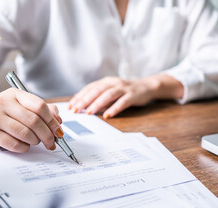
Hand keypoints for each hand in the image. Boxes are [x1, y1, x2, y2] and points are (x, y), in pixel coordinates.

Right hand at [0, 88, 62, 152]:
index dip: (52, 120)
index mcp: (15, 94)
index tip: (58, 130)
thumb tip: (58, 120)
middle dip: (47, 134)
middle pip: (34, 121)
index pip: (39, 106)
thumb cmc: (4, 111)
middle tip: (51, 141)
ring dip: (35, 141)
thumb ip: (41, 109)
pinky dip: (24, 147)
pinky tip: (26, 146)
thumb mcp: (21, 104)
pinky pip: (13, 144)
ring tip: (36, 142)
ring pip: (25, 133)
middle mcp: (4, 103)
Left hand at [68, 74, 183, 117]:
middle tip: (76, 110)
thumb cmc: (125, 91)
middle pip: (96, 90)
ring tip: (89, 112)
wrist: (147, 86)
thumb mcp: (111, 92)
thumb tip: (82, 106)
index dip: (79, 97)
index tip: (70, 106)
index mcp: (106, 81)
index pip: (89, 88)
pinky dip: (114, 108)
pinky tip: (108, 115)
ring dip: (97, 104)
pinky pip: (122, 102)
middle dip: (85, 100)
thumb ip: (99, 97)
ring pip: (108, 95)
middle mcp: (113, 83)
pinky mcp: (133, 95)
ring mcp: (123, 88)